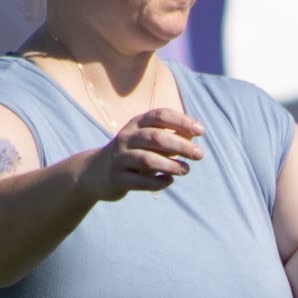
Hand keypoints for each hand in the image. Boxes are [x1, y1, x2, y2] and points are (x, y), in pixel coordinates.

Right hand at [87, 109, 204, 199]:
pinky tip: (169, 181)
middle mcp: (126, 138)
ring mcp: (120, 158)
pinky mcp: (117, 179)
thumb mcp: (148, 140)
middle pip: (156, 138)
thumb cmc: (133, 153)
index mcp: (136, 124)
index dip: (181, 121)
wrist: (96, 172)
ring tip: (186, 170)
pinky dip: (157, 182)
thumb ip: (170, 136)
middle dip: (181, 145)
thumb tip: (195, 134)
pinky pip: (140, 182)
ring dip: (170, 165)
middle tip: (200, 154)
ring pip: (147, 160)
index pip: (160, 115)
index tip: (201, 131)